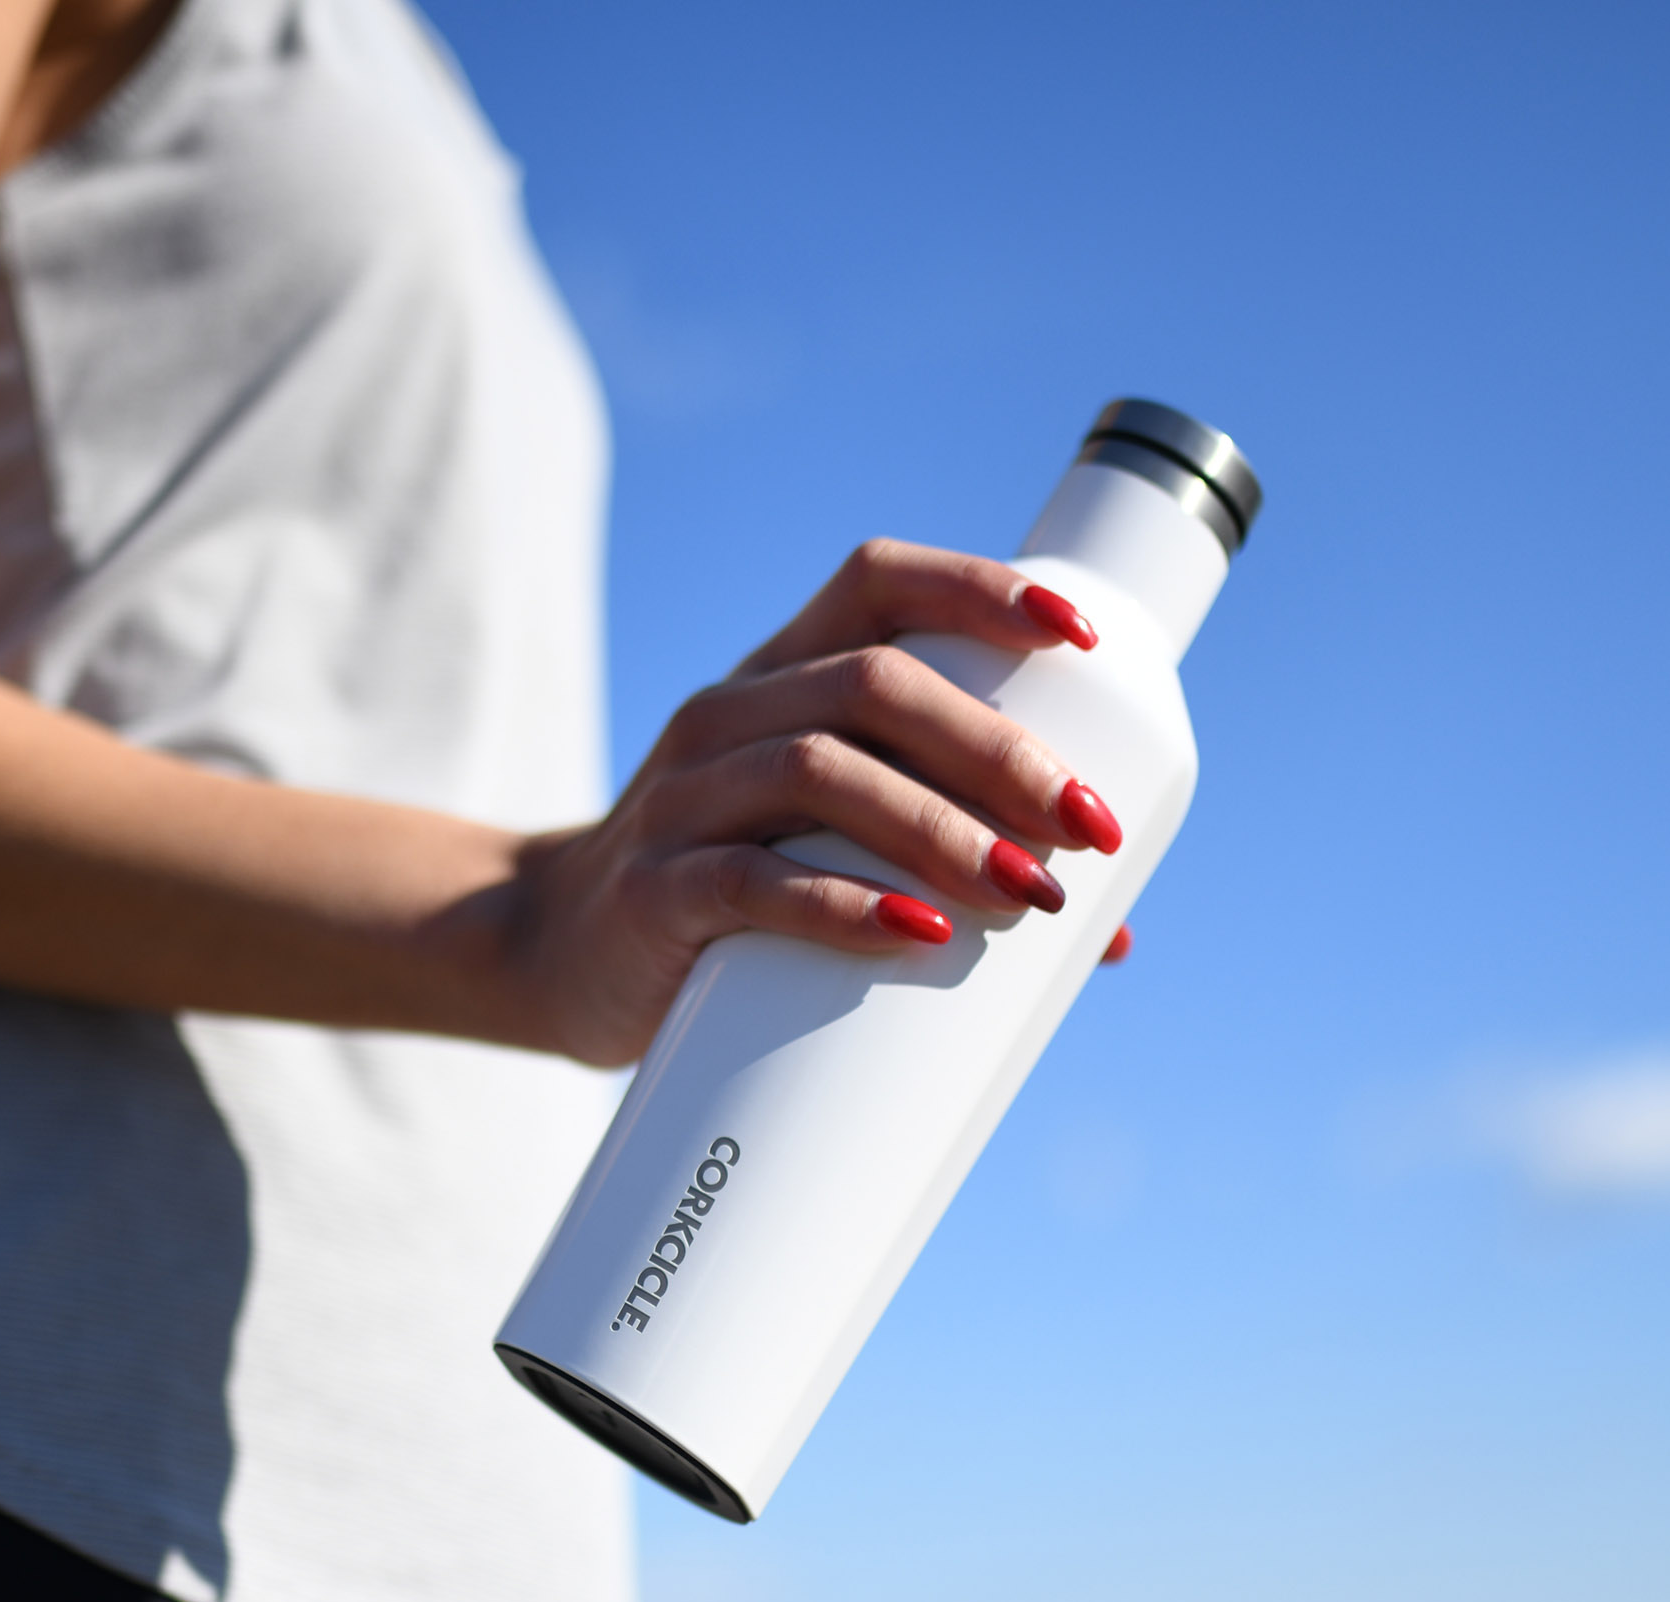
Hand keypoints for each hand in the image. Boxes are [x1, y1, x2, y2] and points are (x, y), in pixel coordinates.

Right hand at [512, 539, 1124, 1065]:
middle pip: (875, 683)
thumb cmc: (730, 889)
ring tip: (1028, 891)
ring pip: (818, 771)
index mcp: (779, 674)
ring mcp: (680, 796)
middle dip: (997, 746)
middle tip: (1087, 824)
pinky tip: (915, 931)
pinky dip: (841, 903)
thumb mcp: (816, 834)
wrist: (563, 953)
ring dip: (940, 827)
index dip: (981, 587)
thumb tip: (1105, 929)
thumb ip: (934, 850)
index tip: (1082, 641)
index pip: (878, 581)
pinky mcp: (652, 890)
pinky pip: (747, 881)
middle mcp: (727, 712)